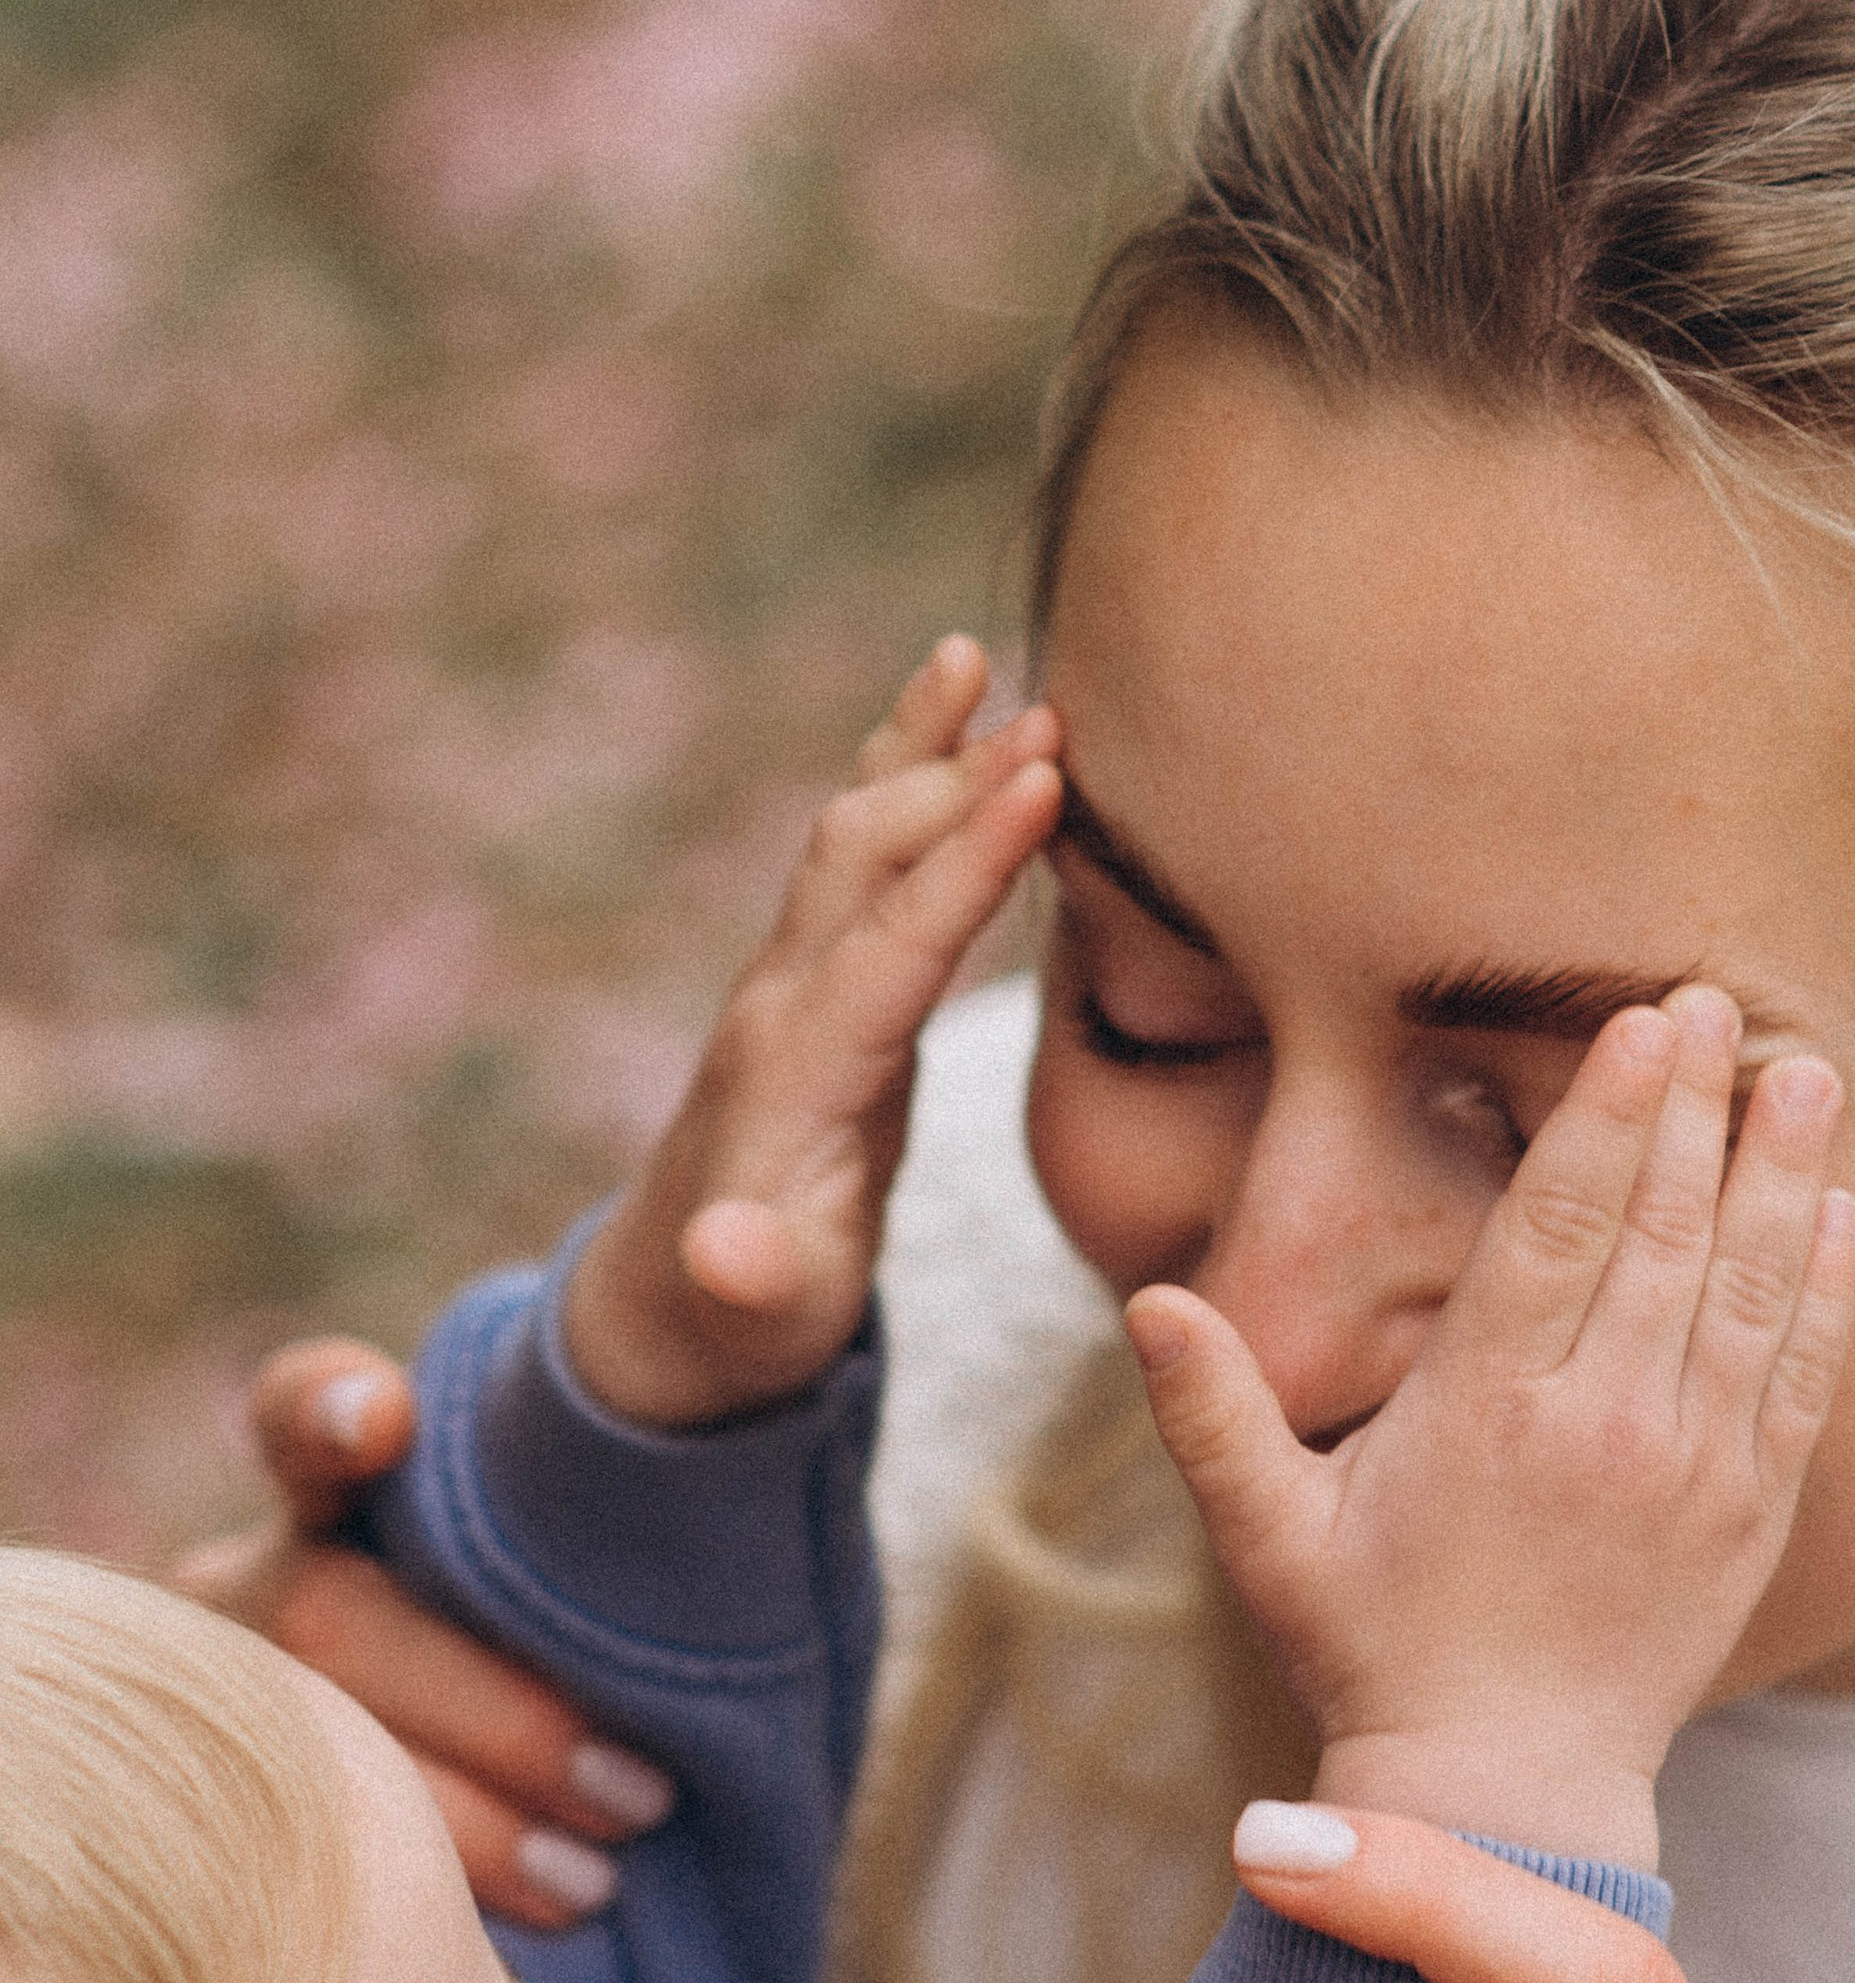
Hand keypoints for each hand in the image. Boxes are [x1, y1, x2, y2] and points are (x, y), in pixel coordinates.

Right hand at [175, 1344, 669, 1932]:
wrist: (573, 1810)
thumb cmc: (605, 1640)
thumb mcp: (624, 1551)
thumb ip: (652, 1472)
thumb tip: (754, 1289)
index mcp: (336, 1492)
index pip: (302, 1417)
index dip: (329, 1412)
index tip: (390, 1415)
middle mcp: (254, 1588)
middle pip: (327, 1618)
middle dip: (488, 1708)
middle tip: (635, 1791)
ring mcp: (239, 1711)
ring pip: (313, 1754)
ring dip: (463, 1821)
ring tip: (596, 1875)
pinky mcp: (258, 1833)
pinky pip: (312, 1882)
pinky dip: (428, 1913)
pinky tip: (507, 1958)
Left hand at [563, 636, 1060, 1425]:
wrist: (668, 1308)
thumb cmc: (742, 1326)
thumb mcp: (752, 1320)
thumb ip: (747, 1282)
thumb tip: (724, 1256)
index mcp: (793, 1074)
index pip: (889, 945)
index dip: (964, 863)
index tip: (1038, 780)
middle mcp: (783, 1003)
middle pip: (866, 857)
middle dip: (952, 780)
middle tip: (1057, 715)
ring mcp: (794, 981)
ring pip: (853, 834)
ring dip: (918, 748)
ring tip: (974, 655)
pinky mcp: (819, 979)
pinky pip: (864, 854)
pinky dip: (905, 774)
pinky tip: (955, 708)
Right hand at [1124, 994, 1854, 1865]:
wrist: (1502, 1791)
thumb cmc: (1369, 1648)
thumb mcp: (1268, 1538)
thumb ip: (1212, 1414)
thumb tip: (1151, 1301)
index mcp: (1489, 1409)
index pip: (1561, 1225)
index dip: (1608, 1114)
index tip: (1641, 1021)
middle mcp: (1605, 1426)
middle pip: (1667, 1232)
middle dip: (1697, 1107)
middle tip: (1716, 1000)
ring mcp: (1693, 1470)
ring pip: (1753, 1288)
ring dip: (1786, 1174)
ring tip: (1805, 1074)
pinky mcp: (1752, 1516)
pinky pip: (1805, 1378)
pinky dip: (1830, 1290)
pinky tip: (1843, 1212)